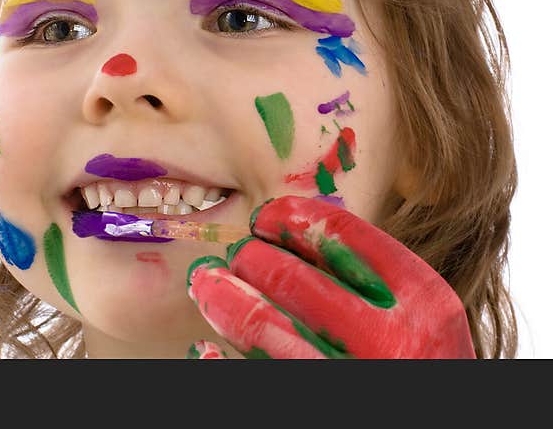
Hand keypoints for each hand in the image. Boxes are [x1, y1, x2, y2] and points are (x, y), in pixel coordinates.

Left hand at [185, 195, 474, 357]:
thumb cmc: (418, 365)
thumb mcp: (421, 323)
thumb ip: (376, 287)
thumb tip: (286, 246)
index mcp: (422, 301)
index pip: (341, 235)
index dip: (289, 219)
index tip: (263, 218)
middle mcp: (390, 340)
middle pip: (290, 277)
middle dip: (250, 259)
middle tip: (236, 256)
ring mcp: (348, 377)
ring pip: (261, 324)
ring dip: (222, 297)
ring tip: (206, 286)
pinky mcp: (312, 409)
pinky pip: (252, 376)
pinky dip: (217, 361)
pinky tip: (205, 351)